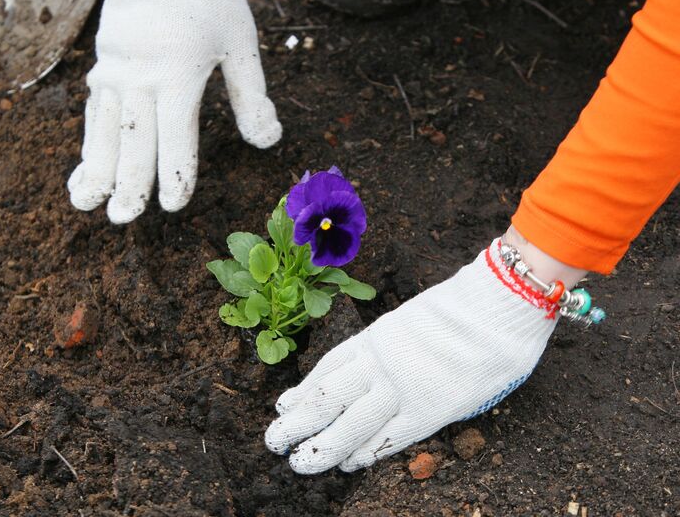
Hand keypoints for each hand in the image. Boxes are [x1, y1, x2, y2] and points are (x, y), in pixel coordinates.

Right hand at [67, 0, 281, 223]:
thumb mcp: (239, 41)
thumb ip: (250, 94)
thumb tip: (267, 142)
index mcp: (179, 72)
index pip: (175, 135)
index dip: (175, 171)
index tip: (174, 203)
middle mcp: (141, 76)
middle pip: (135, 140)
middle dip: (130, 183)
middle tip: (125, 219)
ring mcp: (115, 72)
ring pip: (105, 130)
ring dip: (97, 170)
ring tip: (86, 205)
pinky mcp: (102, 67)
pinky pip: (93, 114)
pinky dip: (88, 145)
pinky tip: (84, 171)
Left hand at [265, 238, 557, 473]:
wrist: (496, 306)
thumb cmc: (461, 310)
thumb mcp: (410, 321)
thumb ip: (390, 346)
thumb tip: (374, 368)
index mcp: (373, 339)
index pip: (327, 369)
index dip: (303, 390)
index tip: (284, 407)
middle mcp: (378, 363)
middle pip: (327, 397)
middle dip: (298, 422)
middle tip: (274, 441)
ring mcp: (401, 387)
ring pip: (350, 423)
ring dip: (323, 446)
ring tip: (298, 463)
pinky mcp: (428, 409)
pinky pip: (389, 437)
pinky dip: (368, 453)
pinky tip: (350, 465)